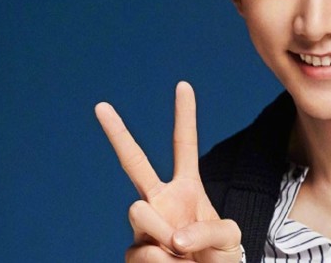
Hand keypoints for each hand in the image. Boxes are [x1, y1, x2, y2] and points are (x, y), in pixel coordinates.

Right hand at [95, 82, 241, 261]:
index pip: (183, 145)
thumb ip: (207, 230)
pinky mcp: (134, 251)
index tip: (183, 85)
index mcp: (187, 187)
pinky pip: (143, 251)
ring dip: (161, 232)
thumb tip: (172, 238)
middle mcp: (160, 200)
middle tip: (100, 105)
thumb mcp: (230, 237)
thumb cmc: (220, 256)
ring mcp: (144, 225)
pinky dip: (163, 262)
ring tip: (179, 252)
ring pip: (139, 212)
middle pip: (133, 162)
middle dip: (117, 133)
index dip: (184, 116)